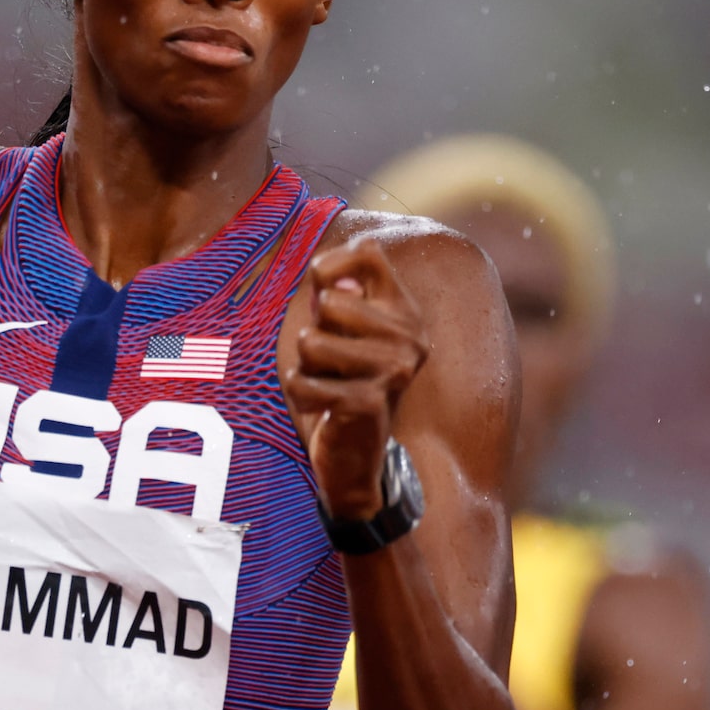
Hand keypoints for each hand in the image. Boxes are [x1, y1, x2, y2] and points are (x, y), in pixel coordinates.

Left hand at [282, 237, 429, 519]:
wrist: (358, 455)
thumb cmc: (343, 383)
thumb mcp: (342, 334)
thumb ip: (336, 298)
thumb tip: (328, 280)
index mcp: (404, 311)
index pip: (369, 254)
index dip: (332, 263)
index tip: (320, 287)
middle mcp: (409, 337)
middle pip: (330, 302)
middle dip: (312, 333)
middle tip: (330, 362)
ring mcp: (393, 371)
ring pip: (311, 342)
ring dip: (305, 367)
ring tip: (327, 382)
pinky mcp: (368, 403)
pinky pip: (303, 383)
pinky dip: (299, 395)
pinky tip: (320, 406)